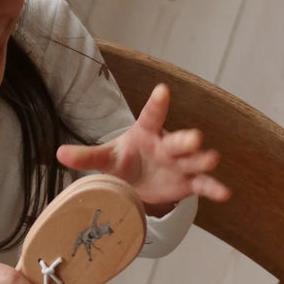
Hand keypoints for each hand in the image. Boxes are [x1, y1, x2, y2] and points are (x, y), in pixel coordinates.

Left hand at [56, 83, 230, 205]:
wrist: (139, 182)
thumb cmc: (124, 162)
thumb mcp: (105, 160)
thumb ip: (85, 156)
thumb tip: (58, 153)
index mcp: (146, 133)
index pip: (151, 116)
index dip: (157, 104)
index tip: (162, 90)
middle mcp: (167, 145)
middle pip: (178, 140)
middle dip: (186, 139)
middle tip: (194, 137)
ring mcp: (180, 163)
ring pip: (194, 160)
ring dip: (202, 159)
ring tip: (211, 158)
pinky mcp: (188, 182)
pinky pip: (202, 185)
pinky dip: (213, 188)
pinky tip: (225, 193)